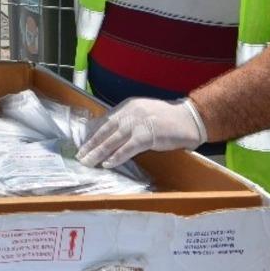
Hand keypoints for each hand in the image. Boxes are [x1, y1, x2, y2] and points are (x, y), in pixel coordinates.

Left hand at [77, 97, 207, 168]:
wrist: (190, 118)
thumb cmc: (168, 119)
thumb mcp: (143, 114)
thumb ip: (128, 121)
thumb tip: (111, 133)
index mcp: (127, 107)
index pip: (104, 120)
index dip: (92, 133)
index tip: (82, 142)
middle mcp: (129, 113)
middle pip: (104, 130)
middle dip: (90, 144)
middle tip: (79, 155)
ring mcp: (137, 123)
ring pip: (112, 140)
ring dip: (98, 152)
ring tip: (87, 162)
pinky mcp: (146, 135)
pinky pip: (127, 148)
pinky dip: (116, 157)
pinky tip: (107, 164)